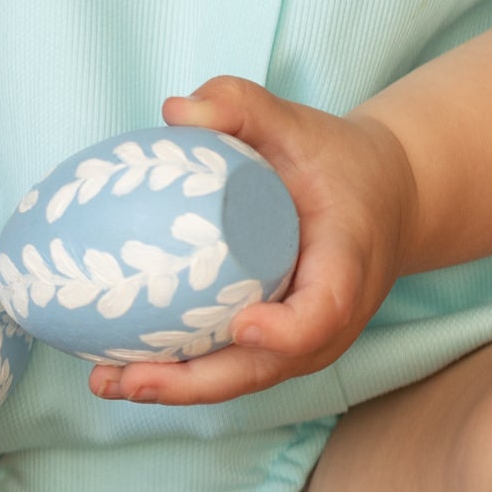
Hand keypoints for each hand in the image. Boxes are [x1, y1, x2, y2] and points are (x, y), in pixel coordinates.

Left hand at [86, 76, 418, 407]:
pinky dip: (181, 372)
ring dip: (175, 387)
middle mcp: (327, 322)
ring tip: (107, 379)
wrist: (385, 199)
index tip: (243, 326)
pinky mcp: (277, 345)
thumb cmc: (341, 162)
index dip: (285, 331)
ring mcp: (301, 342)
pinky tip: (123, 365)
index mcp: (345, 266)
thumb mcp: (300, 124)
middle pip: (263, 367)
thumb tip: (173, 111)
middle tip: (128, 376)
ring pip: (239, 378)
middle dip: (193, 382)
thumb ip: (243, 105)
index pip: (322, 312)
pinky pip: (229, 366)